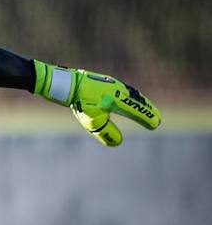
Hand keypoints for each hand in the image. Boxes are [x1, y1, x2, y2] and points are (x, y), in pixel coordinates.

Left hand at [34, 61, 160, 146]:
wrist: (68, 83)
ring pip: (132, 94)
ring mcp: (113, 84)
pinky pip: (124, 90)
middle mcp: (119, 90)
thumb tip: (118, 142)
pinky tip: (129, 99)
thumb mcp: (92, 121)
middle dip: (147, 110)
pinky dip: (131, 96)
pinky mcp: (106, 82)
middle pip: (137, 101)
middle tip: (156, 119)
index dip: (146, 118)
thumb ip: (106, 131)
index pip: (136, 111)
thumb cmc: (80, 102)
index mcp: (117, 100)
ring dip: (140, 102)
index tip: (156, 124)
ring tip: (146, 109)